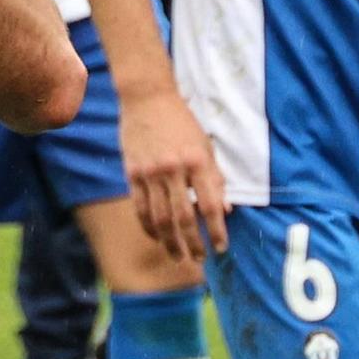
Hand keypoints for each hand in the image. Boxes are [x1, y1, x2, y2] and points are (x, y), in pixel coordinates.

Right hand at [119, 89, 228, 259]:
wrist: (147, 98)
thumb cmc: (182, 122)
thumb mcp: (205, 146)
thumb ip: (215, 178)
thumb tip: (226, 210)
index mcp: (197, 161)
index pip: (210, 205)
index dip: (217, 230)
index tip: (222, 247)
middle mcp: (173, 169)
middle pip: (184, 218)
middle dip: (194, 243)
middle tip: (200, 259)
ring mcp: (150, 173)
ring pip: (160, 218)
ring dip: (170, 242)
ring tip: (178, 257)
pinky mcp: (132, 173)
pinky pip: (141, 208)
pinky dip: (149, 227)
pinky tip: (157, 237)